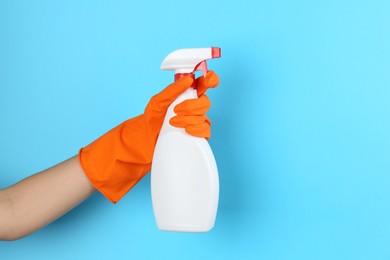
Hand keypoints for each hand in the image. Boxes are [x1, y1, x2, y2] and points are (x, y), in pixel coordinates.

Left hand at [79, 71, 218, 202]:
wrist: (146, 141)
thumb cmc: (150, 120)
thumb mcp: (157, 102)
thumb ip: (171, 90)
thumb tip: (188, 80)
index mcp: (187, 95)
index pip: (204, 83)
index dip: (210, 79)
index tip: (207, 80)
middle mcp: (194, 107)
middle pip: (205, 101)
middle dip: (191, 106)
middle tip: (175, 111)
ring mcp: (197, 121)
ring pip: (204, 116)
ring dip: (189, 119)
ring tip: (173, 123)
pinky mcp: (197, 135)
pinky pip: (205, 130)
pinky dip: (196, 129)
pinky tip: (186, 131)